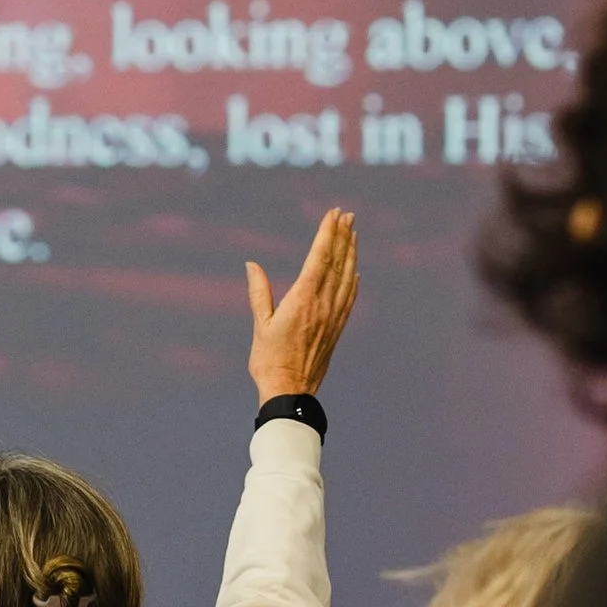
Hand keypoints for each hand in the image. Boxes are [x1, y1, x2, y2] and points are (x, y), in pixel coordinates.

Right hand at [247, 208, 358, 402]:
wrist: (291, 391)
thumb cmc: (269, 360)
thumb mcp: (260, 324)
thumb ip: (259, 292)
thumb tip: (252, 264)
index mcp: (303, 300)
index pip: (319, 258)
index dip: (327, 234)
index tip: (333, 214)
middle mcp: (323, 305)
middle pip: (337, 263)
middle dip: (342, 236)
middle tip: (347, 215)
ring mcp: (333, 317)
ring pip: (347, 278)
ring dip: (350, 254)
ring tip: (353, 234)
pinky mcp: (337, 329)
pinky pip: (350, 298)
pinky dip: (353, 281)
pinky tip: (355, 272)